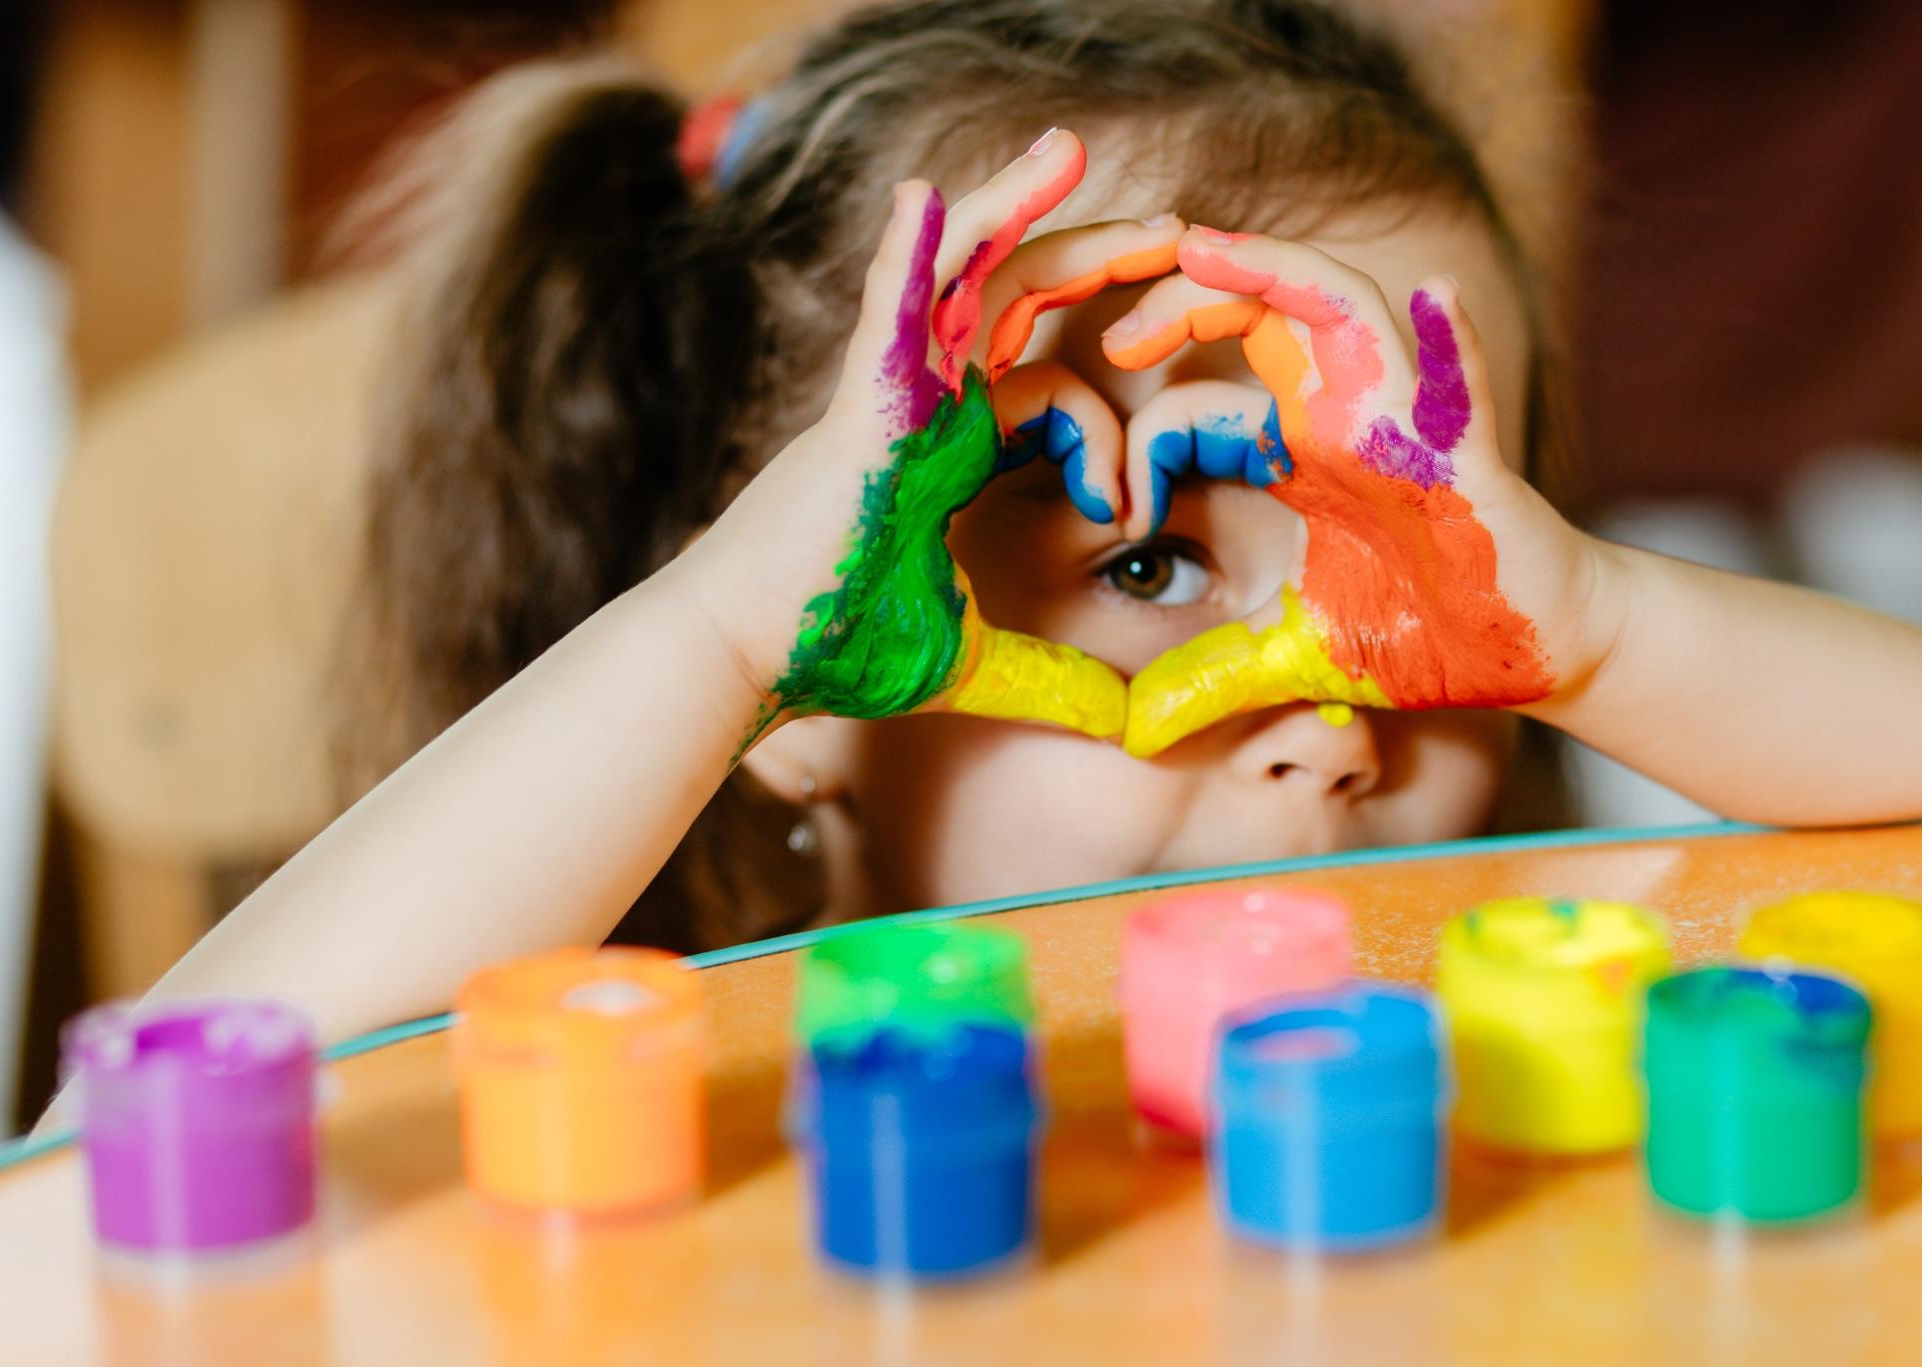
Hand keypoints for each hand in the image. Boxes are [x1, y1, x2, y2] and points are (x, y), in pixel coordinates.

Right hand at [687, 131, 1177, 756]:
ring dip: (1014, 207)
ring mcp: (888, 397)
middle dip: (1092, 254)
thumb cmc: (835, 648)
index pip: (1051, 391)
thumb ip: (1047, 679)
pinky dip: (907, 256)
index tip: (1124, 506)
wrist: (748, 657)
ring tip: (1070, 149)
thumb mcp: (972, 663)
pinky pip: (884, 313)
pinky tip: (928, 197)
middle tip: (1173, 225)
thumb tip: (1120, 721)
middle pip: (1018, 299)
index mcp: (954, 450)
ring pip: (960, 276)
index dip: (1106, 432)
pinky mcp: (857, 411)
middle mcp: (925, 405)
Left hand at [1097, 228, 1603, 756]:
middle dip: (1186, 301)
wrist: (1533, 649)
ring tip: (1204, 247)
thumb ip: (1218, 679)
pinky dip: (1455, 346)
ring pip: (1343, 313)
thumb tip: (1139, 728)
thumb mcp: (1297, 658)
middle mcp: (1347, 419)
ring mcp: (1410, 428)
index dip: (1146, 442)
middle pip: (1261, 318)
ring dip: (1277, 272)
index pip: (1204, 410)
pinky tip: (1439, 296)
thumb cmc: (1429, 634)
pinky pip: (1465, 394)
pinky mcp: (1472, 464)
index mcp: (1300, 454)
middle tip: (1115, 334)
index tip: (1111, 505)